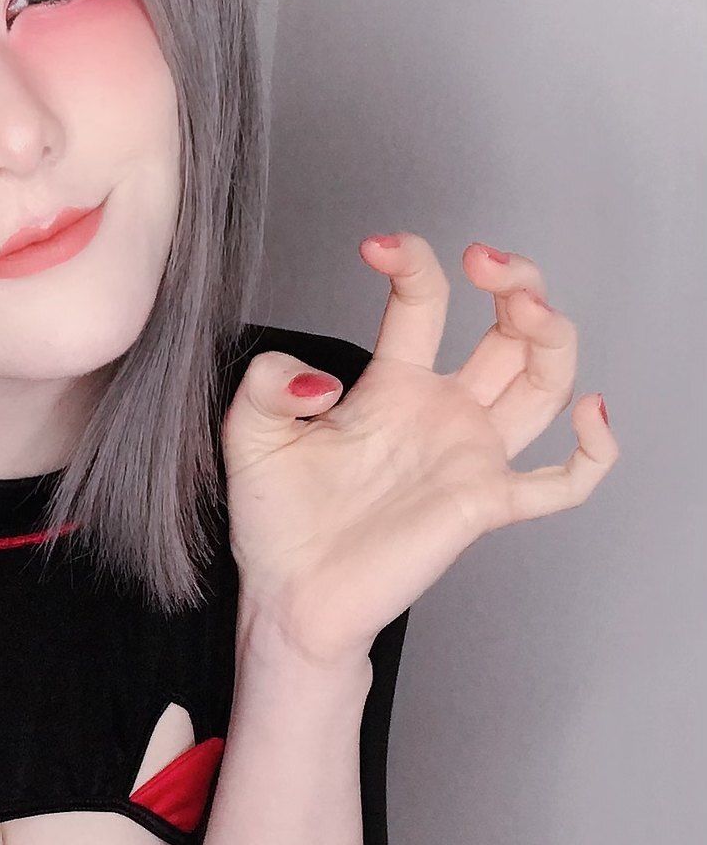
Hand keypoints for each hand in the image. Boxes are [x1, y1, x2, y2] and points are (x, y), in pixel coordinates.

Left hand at [220, 233, 619, 665]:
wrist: (287, 598)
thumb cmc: (275, 521)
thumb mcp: (249, 433)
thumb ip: (268, 385)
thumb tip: (321, 379)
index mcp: (393, 387)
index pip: (424, 302)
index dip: (412, 262)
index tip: (377, 246)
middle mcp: (442, 413)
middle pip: (510, 332)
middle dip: (516, 281)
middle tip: (487, 258)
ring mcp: (469, 458)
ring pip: (544, 384)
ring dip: (552, 336)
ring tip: (526, 305)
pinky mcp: (483, 506)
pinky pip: (561, 483)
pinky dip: (593, 450)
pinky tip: (592, 412)